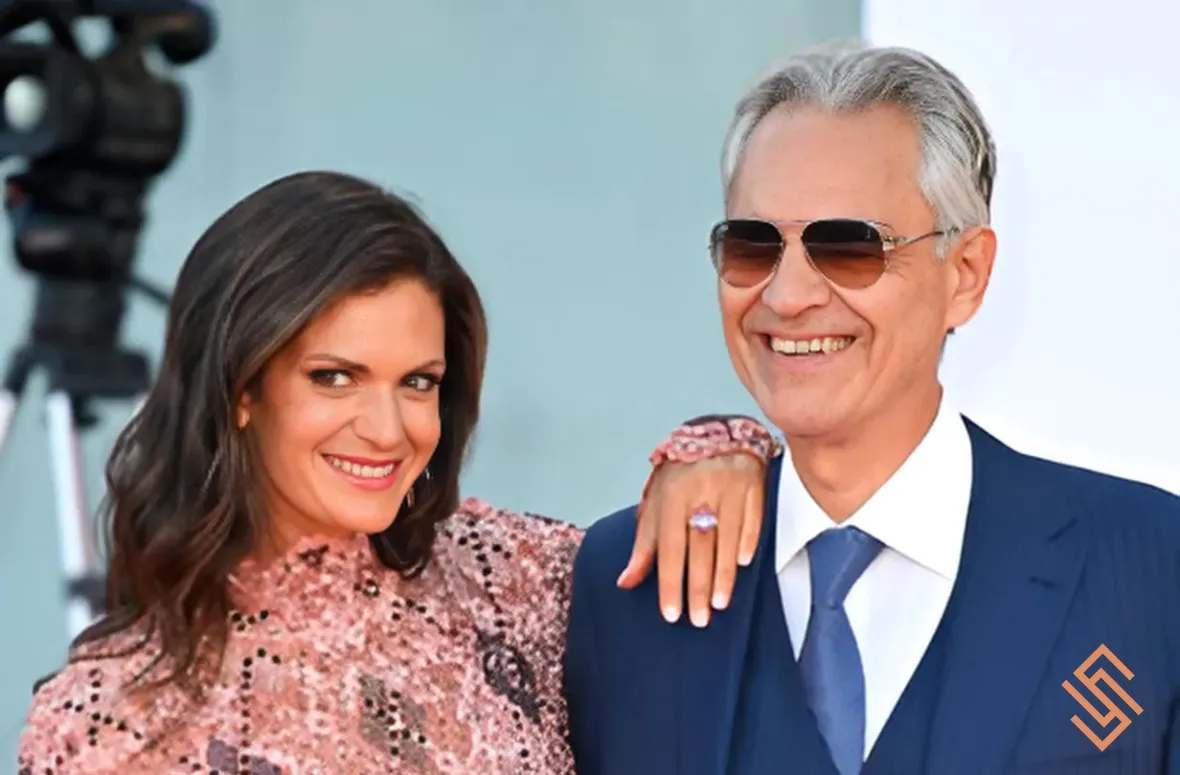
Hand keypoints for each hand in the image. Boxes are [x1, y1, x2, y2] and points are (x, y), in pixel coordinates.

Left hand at [618, 453, 764, 626]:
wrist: (715, 434)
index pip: (669, 547)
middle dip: (698, 587)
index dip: (670, 582)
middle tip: (699, 619)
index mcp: (671, 496)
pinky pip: (752, 519)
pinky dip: (748, 543)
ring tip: (718, 604)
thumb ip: (644, 544)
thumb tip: (626, 581)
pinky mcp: (754, 486)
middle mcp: (700, 492)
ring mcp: (729, 488)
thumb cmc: (680, 475)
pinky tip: (743, 566)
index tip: (672, 613)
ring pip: (727, 539)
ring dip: (723, 575)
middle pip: (699, 548)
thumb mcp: (655, 503)